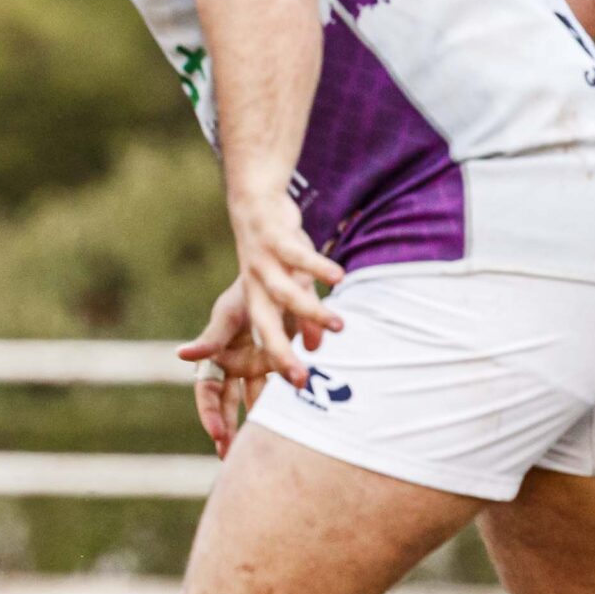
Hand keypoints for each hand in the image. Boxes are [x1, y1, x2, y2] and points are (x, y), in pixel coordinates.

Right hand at [179, 278, 273, 456]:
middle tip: (228, 457)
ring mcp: (259, 364)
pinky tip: (290, 430)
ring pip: (255, 401)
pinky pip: (281, 390)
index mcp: (218, 353)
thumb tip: (180, 355)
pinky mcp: (282, 363)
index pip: (208, 390)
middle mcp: (236, 363)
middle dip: (228, 430)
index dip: (210, 413)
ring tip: (255, 453)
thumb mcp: (229, 314)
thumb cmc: (247, 291)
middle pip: (228, 403)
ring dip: (256, 425)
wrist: (285, 273)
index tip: (217, 435)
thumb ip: (211, 338)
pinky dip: (283, 408)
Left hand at [228, 190, 342, 387]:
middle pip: (264, 327)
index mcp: (255, 302)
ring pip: (285, 294)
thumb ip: (300, 319)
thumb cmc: (274, 254)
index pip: (263, 342)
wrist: (255, 202)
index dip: (276, 365)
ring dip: (311, 312)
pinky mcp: (274, 238)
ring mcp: (262, 262)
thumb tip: (314, 347)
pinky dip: (317, 266)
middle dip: (280, 355)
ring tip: (340, 327)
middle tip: (302, 381)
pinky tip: (339, 277)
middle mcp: (254, 287)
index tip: (295, 391)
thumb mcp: (287, 287)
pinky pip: (297, 256)